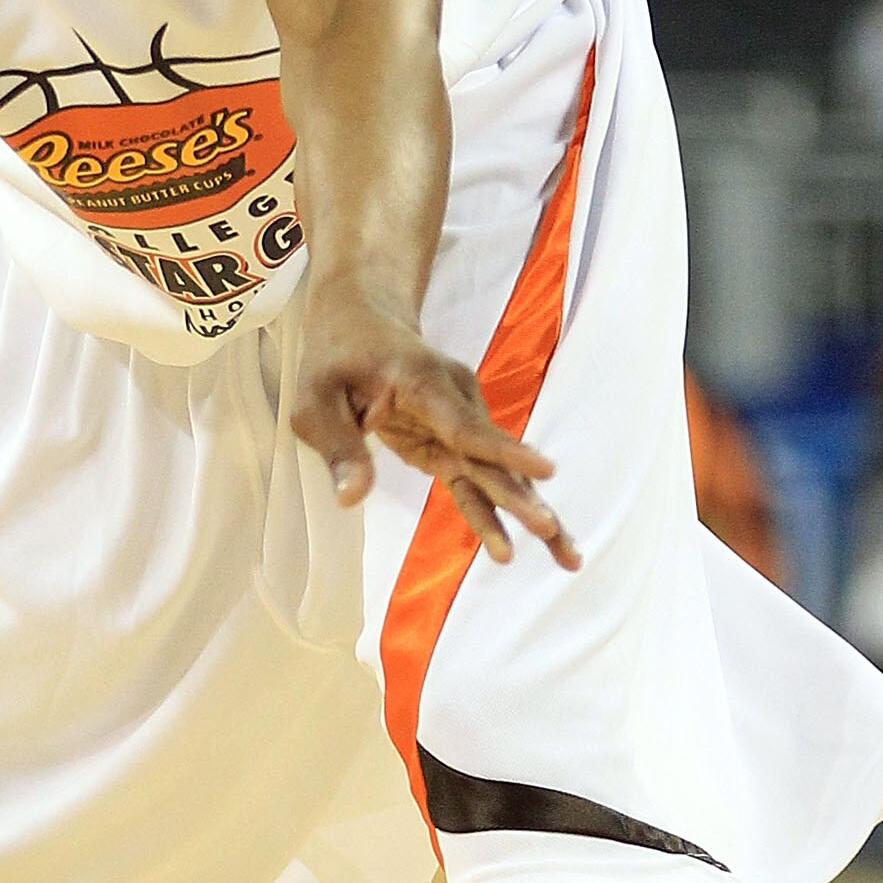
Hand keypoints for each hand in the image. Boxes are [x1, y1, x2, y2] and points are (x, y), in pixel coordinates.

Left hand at [293, 284, 580, 568]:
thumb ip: (338, 448)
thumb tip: (351, 498)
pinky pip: (479, 482)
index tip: (545, 470)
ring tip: (569, 558)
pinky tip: (512, 551)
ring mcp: (460, 422)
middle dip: (525, 497)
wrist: (363, 324)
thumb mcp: (313, 401)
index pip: (466, 425)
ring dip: (531, 514)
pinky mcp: (453, 443)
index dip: (503, 452)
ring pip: (499, 474)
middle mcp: (455, 403)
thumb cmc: (335, 361)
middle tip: (552, 531)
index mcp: (424, 384)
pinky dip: (500, 514)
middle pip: (495, 457)